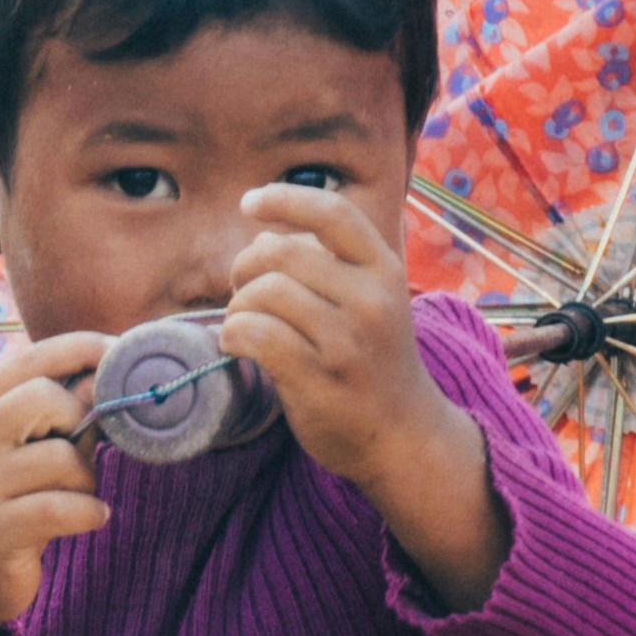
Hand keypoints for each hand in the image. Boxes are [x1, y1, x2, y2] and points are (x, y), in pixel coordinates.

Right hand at [0, 328, 110, 635]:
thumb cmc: (3, 504)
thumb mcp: (23, 451)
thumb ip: (61, 416)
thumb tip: (110, 376)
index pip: (33, 357)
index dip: (85, 349)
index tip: (121, 354)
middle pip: (44, 397)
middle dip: (79, 421)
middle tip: (80, 453)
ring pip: (62, 458)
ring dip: (87, 480)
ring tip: (76, 498)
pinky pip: (65, 508)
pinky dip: (89, 513)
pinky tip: (88, 519)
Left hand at [222, 187, 507, 607]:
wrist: (403, 436)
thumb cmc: (373, 363)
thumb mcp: (370, 301)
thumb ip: (325, 266)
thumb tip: (263, 236)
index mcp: (384, 270)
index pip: (333, 215)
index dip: (285, 199)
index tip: (250, 203)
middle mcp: (371, 300)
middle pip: (280, 253)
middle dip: (245, 268)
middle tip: (242, 293)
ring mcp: (347, 342)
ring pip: (263, 294)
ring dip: (237, 307)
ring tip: (243, 326)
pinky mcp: (319, 380)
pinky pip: (255, 336)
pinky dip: (232, 336)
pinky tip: (236, 346)